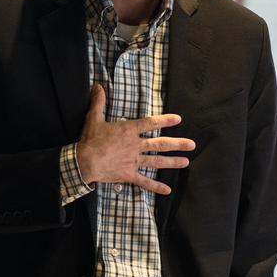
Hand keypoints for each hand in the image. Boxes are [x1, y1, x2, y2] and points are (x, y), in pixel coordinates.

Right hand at [75, 83, 194, 193]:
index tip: (178, 119)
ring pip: (157, 162)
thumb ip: (99, 102)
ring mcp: (133, 161)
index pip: (150, 123)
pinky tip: (167, 190)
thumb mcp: (94, 118)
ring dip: (172, 162)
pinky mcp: (129, 175)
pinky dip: (156, 187)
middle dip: (178, 144)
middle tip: (192, 145)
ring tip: (186, 162)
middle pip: (160, 144)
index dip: (165, 121)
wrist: (84, 162)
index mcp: (128, 131)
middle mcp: (135, 146)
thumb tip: (98, 86)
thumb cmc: (90, 140)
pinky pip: (144, 182)